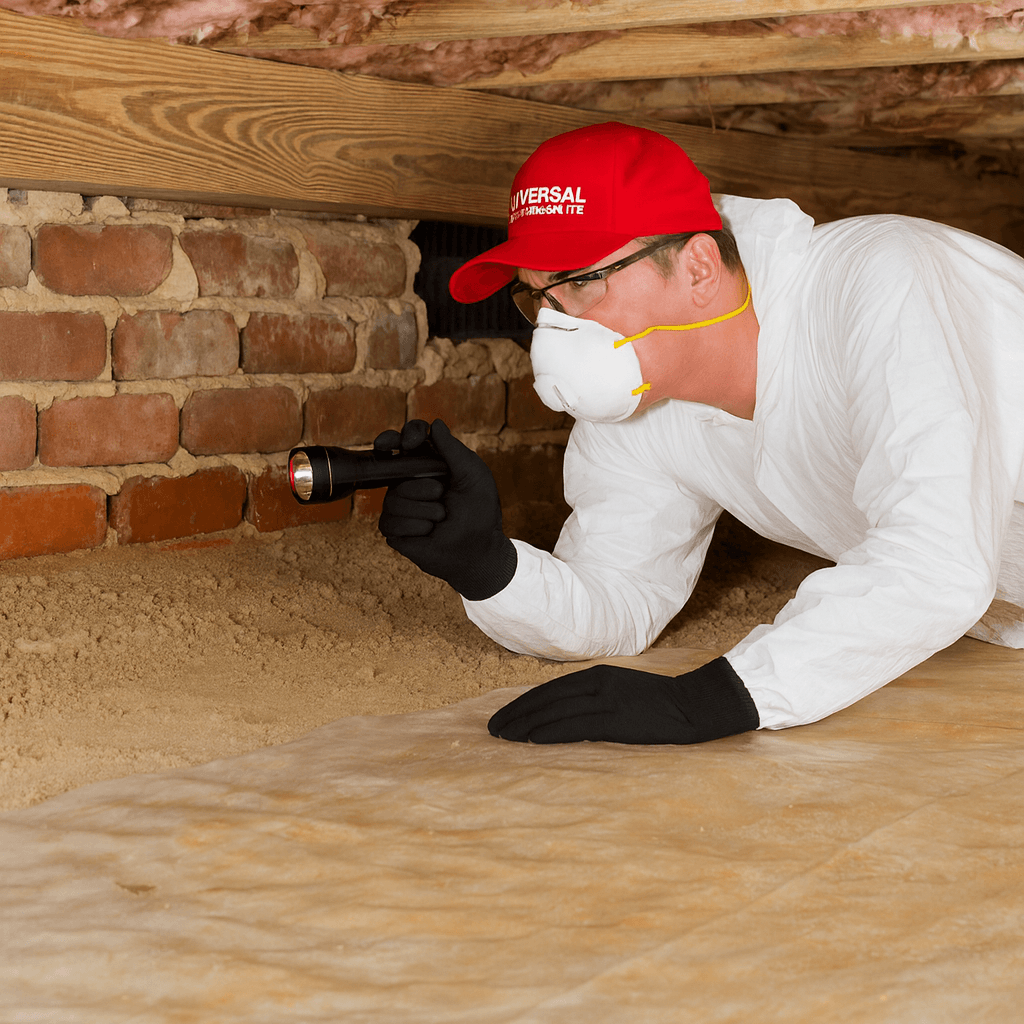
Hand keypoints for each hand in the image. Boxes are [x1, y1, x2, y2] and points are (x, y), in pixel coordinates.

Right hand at [376, 419, 516, 600]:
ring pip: (393, 499)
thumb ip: (454, 450)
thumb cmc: (480, 511)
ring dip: (424, 511)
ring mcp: (399, 504)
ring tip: (440, 518)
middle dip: (422, 487)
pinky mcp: (393, 527)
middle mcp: (409, 480)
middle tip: (440, 495)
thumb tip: (435, 425)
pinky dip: (416, 527)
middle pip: (395, 471)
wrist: (477, 550)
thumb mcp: (474, 476)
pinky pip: (390, 521)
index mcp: (427, 463)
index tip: (407, 444)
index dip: (398, 437)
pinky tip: (429, 532)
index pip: (404, 440)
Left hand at [488, 658, 758, 744]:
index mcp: (597, 675)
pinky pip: (575, 726)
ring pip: (555, 712)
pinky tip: (532, 740)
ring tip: (503, 737)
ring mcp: (606, 701)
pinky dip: (550, 731)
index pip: (549, 690)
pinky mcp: (616, 720)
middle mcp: (597, 684)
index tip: (502, 716)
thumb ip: (595, 697)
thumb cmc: (658, 701)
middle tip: (491, 729)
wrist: (694, 705)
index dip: (523, 703)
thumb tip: (565, 713)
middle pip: (546, 699)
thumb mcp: (622, 690)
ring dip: (525, 725)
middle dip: (515, 714)